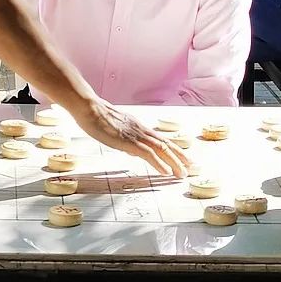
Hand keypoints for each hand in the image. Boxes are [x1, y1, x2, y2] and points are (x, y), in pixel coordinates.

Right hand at [73, 99, 191, 177]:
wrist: (89, 107)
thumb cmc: (97, 117)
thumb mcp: (117, 129)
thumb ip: (127, 138)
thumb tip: (133, 149)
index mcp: (139, 127)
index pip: (162, 139)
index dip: (175, 149)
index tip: (185, 158)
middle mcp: (141, 130)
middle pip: (166, 144)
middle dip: (180, 157)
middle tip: (191, 168)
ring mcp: (136, 135)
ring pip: (161, 149)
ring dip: (174, 162)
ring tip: (182, 174)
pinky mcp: (128, 141)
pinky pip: (148, 154)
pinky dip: (159, 163)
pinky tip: (166, 172)